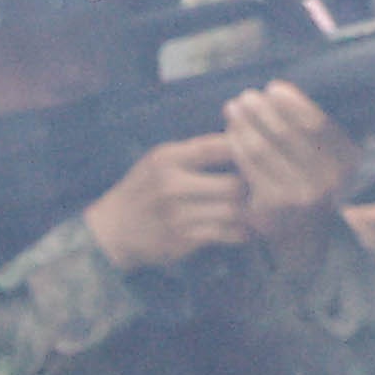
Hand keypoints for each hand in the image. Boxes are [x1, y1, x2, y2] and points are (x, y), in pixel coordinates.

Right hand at [77, 130, 256, 272]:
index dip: (246, 150)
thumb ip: (198, 149)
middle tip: (262, 189)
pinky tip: (241, 227)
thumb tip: (244, 133)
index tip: (259, 156)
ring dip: (247, 212)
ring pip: (234, 211)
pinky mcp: (182, 240)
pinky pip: (226, 234)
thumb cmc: (144, 189)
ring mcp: (176, 215)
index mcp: (167, 159)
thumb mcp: (160, 160)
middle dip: (251, 188)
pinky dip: (238, 231)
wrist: (112, 230)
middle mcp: (171, 185)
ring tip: (255, 208)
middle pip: (235, 184)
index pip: (220, 147)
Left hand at [220, 81, 366, 246]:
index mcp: (347, 161)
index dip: (292, 102)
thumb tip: (276, 90)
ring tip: (233, 108)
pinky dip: (237, 144)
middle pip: (286, 133)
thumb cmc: (311, 182)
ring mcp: (301, 194)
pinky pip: (249, 166)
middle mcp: (329, 179)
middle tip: (246, 96)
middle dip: (262, 110)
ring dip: (244, 123)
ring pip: (263, 148)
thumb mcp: (326, 155)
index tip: (273, 87)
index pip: (317, 123)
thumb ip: (311, 127)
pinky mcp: (274, 203)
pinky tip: (230, 132)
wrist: (303, 234)